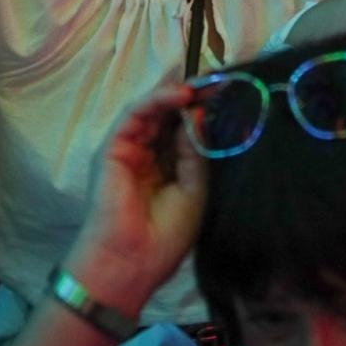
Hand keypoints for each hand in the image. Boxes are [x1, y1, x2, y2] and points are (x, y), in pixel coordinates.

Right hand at [63, 85, 206, 314]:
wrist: (132, 262)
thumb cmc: (164, 236)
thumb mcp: (193, 190)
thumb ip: (195, 153)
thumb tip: (200, 115)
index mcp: (168, 168)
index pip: (185, 131)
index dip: (205, 114)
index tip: (232, 97)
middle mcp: (148, 155)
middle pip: (170, 116)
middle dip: (195, 99)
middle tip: (222, 83)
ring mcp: (130, 149)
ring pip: (153, 111)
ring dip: (178, 95)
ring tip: (204, 87)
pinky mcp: (113, 147)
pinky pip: (135, 115)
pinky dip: (157, 100)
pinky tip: (180, 96)